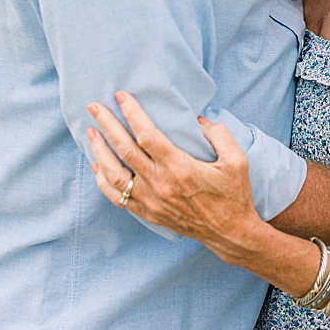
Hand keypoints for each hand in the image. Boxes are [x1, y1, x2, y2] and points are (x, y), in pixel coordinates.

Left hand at [86, 93, 259, 257]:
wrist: (229, 232)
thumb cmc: (235, 195)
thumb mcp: (237, 160)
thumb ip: (219, 134)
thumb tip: (198, 120)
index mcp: (180, 167)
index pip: (147, 135)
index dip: (132, 113)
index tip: (122, 97)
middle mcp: (160, 183)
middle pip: (124, 149)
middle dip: (107, 125)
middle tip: (94, 107)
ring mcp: (150, 200)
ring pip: (113, 174)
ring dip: (99, 151)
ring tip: (91, 134)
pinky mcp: (147, 213)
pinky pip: (116, 196)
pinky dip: (103, 180)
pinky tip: (97, 166)